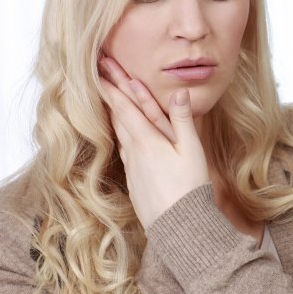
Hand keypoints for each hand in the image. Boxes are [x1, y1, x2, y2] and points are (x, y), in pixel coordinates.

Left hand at [99, 57, 210, 227]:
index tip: (101, 67)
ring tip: (109, 96)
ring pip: (119, 132)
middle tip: (100, 71)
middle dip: (110, 91)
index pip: (125, 106)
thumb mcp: (192, 151)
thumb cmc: (189, 187)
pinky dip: (122, 133)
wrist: (178, 226)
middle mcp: (133, 150)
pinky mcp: (134, 178)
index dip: (113, 85)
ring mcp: (131, 165)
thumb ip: (183, 120)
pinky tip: (123, 133)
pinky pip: (125, 149)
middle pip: (118, 115)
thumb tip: (179, 92)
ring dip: (114, 112)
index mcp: (147, 140)